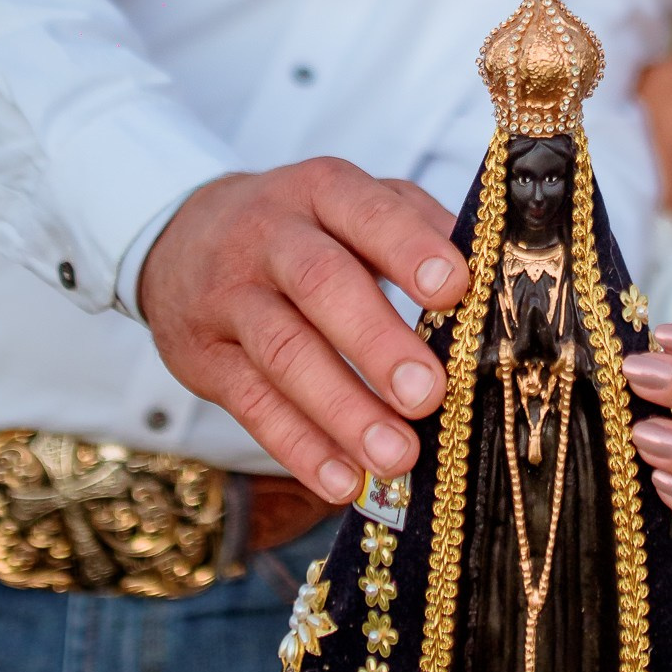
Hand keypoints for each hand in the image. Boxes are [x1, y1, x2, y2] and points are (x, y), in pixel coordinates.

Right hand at [139, 163, 466, 502]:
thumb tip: (490, 277)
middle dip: (378, 342)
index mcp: (322, 190)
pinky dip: (300, 447)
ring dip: (343, 409)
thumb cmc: (303, 231)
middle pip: (322, 284)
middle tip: (428, 393)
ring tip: (397, 456)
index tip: (454, 288)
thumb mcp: (351, 207)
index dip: (409, 248)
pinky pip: (252, 404)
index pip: (366, 212)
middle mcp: (269, 236)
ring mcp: (230, 296)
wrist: (182, 242)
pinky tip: (343, 480)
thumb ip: (415, 228)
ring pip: (285, 352)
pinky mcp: (204, 356)